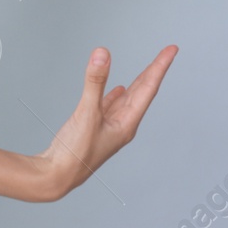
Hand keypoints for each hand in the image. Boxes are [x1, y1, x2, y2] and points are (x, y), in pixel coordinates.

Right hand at [35, 44, 177, 200]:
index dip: (160, 66)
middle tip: (166, 53)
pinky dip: (116, 96)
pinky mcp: (96, 129)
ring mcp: (110, 128)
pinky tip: (118, 91)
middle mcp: (122, 126)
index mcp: (127, 124)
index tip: (172, 50)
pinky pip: (112, 107)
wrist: (56, 177)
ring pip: (128, 99)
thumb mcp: (86, 113)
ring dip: (138, 82)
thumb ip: (95, 82)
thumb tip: (102, 54)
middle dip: (154, 71)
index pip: (148, 88)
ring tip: (148, 68)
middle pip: (143, 92)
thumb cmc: (74, 154)